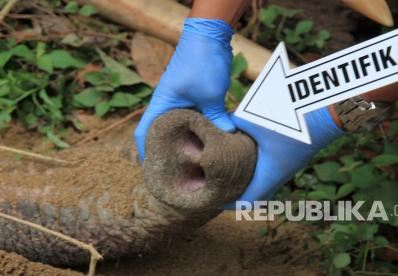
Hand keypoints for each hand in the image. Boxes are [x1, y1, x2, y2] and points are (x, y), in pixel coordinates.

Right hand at [134, 18, 235, 159]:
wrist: (209, 36)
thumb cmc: (202, 62)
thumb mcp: (210, 95)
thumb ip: (216, 118)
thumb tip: (227, 137)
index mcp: (162, 105)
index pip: (144, 133)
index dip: (144, 153)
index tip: (152, 172)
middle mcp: (168, 105)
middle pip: (162, 133)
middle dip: (168, 152)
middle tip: (178, 172)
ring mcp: (181, 101)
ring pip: (181, 127)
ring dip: (187, 141)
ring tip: (196, 161)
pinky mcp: (194, 97)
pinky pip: (195, 119)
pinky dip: (200, 130)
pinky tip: (210, 141)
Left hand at [225, 107, 343, 207]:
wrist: (329, 109)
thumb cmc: (291, 117)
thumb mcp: (253, 117)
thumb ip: (233, 122)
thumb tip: (220, 125)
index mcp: (270, 173)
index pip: (248, 201)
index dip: (230, 204)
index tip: (215, 200)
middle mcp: (282, 174)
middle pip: (259, 195)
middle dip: (240, 194)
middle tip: (223, 187)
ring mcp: (291, 165)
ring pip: (267, 181)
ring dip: (251, 180)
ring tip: (233, 172)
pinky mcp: (295, 154)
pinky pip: (274, 169)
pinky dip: (260, 168)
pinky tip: (250, 155)